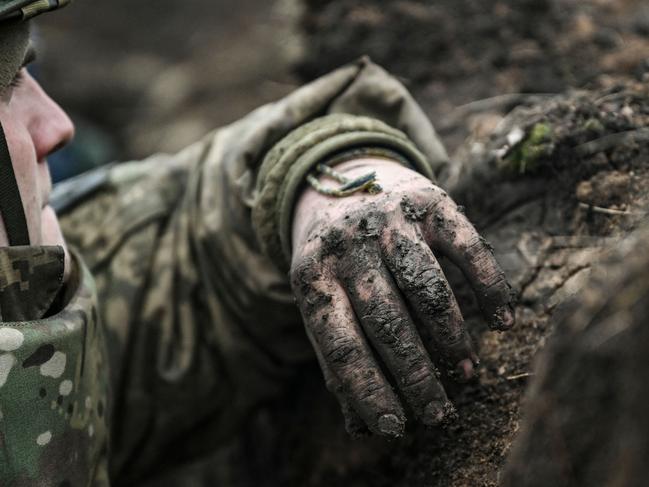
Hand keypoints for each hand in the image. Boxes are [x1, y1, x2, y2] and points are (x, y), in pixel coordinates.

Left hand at [291, 158, 513, 436]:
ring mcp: (390, 220)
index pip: (341, 344)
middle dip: (417, 376)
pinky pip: (468, 248)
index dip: (369, 390)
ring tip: (466, 374)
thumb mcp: (321, 297)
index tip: (396, 428)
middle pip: (388, 322)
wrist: (343, 179)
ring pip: (428, 289)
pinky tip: (504, 321)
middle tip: (440, 414)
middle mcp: (349, 246)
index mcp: (312, 276)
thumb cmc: (335, 259)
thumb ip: (334, 354)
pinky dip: (490, 287)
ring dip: (452, 339)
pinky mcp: (430, 202)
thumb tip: (362, 424)